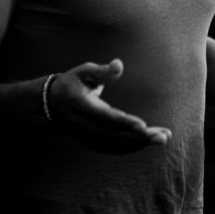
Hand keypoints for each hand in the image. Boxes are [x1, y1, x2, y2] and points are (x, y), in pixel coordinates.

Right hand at [49, 59, 171, 153]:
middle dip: (139, 138)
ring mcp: (86, 137)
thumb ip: (102, 71)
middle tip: (163, 136)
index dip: (123, 122)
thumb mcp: (84, 72)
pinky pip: (113, 149)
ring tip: (163, 137)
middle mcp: (83, 125)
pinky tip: (149, 141)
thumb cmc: (72, 83)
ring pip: (115, 145)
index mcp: (81, 106)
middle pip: (113, 136)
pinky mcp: (91, 143)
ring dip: (140, 144)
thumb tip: (118, 64)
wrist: (50, 106)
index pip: (104, 117)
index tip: (143, 126)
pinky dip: (131, 147)